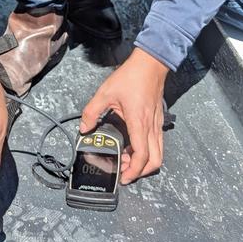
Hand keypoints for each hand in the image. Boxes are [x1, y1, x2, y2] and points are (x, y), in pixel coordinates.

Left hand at [79, 48, 168, 183]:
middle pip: (155, 160)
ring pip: (158, 153)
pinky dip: (147, 150)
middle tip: (125, 172)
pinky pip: (157, 143)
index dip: (134, 171)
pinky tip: (132, 145)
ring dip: (145, 161)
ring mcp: (157, 124)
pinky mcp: (158, 121)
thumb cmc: (131, 77)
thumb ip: (91, 112)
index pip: (142, 155)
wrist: (150, 64)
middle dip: (141, 172)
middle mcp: (151, 127)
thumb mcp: (105, 93)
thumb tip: (84, 128)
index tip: (124, 177)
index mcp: (139, 122)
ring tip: (127, 159)